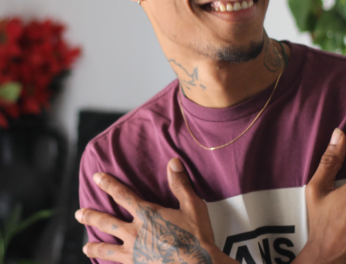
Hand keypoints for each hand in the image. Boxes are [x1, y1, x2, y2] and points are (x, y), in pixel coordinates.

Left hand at [75, 158, 236, 263]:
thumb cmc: (196, 236)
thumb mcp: (192, 205)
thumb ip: (180, 184)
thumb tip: (173, 162)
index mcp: (147, 215)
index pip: (123, 195)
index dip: (109, 185)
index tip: (97, 177)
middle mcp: (136, 233)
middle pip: (107, 222)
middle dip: (91, 216)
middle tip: (79, 213)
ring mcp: (135, 253)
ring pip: (107, 248)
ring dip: (94, 246)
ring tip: (85, 246)